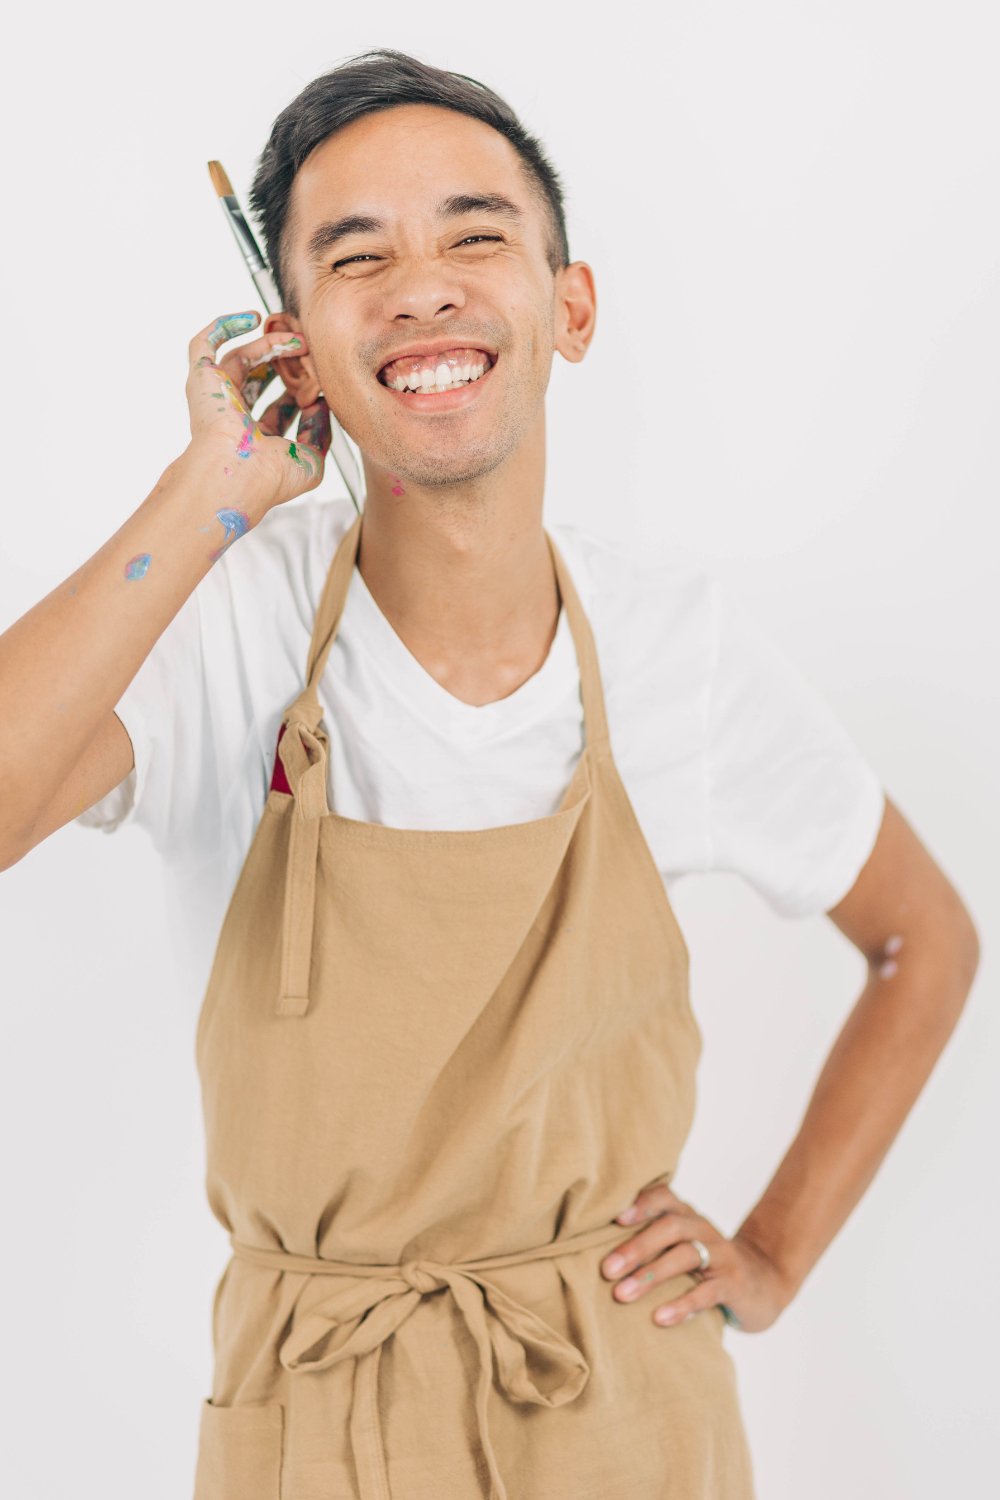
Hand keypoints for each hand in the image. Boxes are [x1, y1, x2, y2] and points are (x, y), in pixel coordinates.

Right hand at [183, 310, 331, 513]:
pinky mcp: (202, 377)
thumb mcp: (311, 460)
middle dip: (286, 363)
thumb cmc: (269, 478)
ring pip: (241, 357)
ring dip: (270, 344)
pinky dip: (226, 325)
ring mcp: (215, 395)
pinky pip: (205, 342)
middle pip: (260, 379)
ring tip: (300, 339)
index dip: (301, 394)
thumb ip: (319, 433)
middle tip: (310, 350)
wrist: (235, 474)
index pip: (278, 410)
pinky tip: (254, 317)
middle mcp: (231, 416)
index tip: (322, 384)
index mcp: (254, 438)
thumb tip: (321, 406)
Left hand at [602, 1183, 793, 1332]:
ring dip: (651, 1274)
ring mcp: (721, 1255)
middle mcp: (703, 1228)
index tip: (612, 1218)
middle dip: (635, 1247)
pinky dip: (682, 1305)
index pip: (663, 1197)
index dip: (640, 1204)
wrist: (762, 1284)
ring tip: (622, 1295)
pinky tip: (660, 1318)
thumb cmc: (704, 1265)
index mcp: (686, 1216)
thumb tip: (589, 1250)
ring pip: (685, 1256)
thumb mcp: (680, 1247)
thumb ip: (648, 1242)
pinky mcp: (734, 1284)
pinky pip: (708, 1292)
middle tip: (606, 1269)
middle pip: (669, 1227)